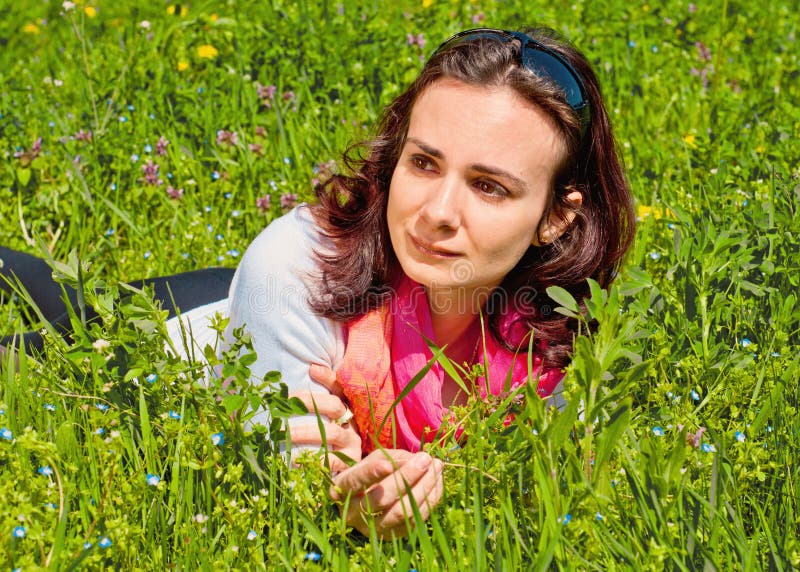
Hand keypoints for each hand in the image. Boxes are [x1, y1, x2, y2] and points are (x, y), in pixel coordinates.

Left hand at [288, 364, 360, 472]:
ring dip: (306, 433)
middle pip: (334, 406)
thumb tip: (305, 373)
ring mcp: (353, 443)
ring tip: (285, 435)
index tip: (311, 370)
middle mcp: (351, 423)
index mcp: (346, 409)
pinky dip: (314, 460)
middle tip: (283, 405)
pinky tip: (295, 460)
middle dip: (308, 403)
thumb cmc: (330, 444)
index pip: (339, 387)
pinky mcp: (350, 463)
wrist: (356, 475)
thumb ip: (314, 403)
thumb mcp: (325, 421)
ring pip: (332, 433)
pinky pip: (332, 461)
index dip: (327, 377)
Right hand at [329, 449, 443, 538]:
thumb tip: (418, 461)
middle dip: (407, 476)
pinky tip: (437, 483)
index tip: (389, 463)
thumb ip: (393, 458)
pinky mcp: (391, 536)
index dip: (372, 473)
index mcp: (342, 490)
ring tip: (436, 468)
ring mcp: (372, 529)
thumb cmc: (370, 472)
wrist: (366, 499)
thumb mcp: (375, 459)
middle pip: (382, 499)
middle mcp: (353, 514)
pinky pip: (414, 521)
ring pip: (400, 512)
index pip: (356, 482)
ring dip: (423, 489)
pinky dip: (429, 500)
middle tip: (426, 458)